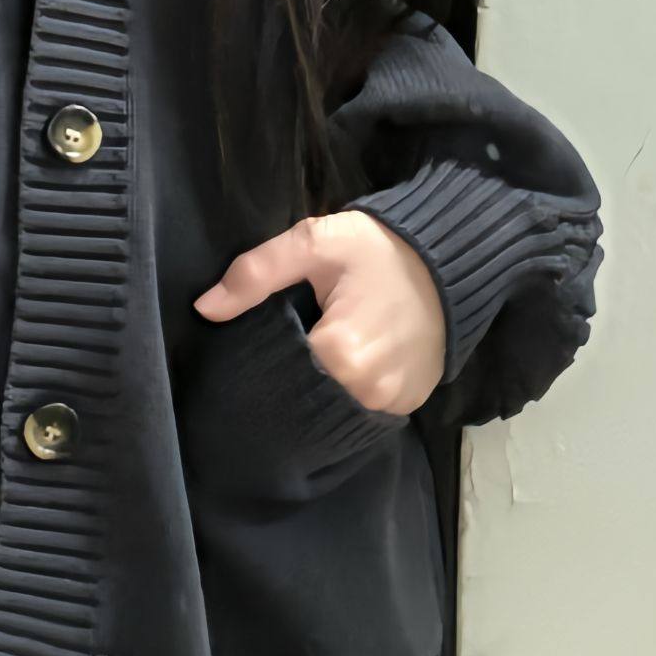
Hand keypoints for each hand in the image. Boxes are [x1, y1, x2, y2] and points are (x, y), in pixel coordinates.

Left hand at [192, 211, 446, 420]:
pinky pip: (362, 412)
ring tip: (313, 356)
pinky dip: (347, 395)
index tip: (259, 340)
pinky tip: (342, 370)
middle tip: (287, 344)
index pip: (277, 374)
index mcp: (340, 355)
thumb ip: (256, 273)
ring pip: (333, 409)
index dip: (262, 357)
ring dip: (318, 389)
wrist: (450, 257)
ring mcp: (392, 404)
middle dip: (288, 376)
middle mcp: (368, 391)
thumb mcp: (314, 243)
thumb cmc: (378, 249)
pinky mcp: (408, 406)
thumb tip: (205, 308)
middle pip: (303, 397)